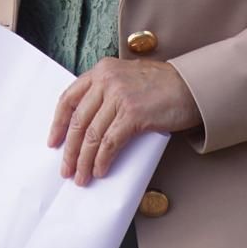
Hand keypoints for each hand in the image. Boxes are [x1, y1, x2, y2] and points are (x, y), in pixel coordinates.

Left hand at [48, 58, 203, 185]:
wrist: (193, 86)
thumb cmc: (163, 86)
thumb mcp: (127, 78)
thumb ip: (106, 93)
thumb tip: (87, 129)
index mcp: (102, 70)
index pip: (69, 98)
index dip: (58, 124)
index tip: (53, 143)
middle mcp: (107, 80)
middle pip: (79, 121)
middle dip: (70, 150)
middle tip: (67, 170)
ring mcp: (120, 96)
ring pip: (92, 135)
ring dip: (84, 161)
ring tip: (82, 177)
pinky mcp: (133, 114)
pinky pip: (110, 143)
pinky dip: (102, 160)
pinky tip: (100, 170)